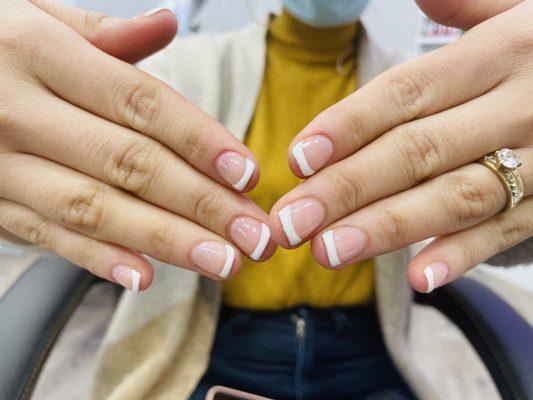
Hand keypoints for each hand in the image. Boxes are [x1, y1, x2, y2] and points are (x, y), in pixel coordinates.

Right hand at [0, 0, 274, 290]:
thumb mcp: (32, 17)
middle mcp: (17, 110)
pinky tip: (144, 277)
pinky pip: (46, 237)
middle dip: (201, 203)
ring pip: (95, 208)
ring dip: (165, 241)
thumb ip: (102, 31)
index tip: (248, 173)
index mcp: (37, 51)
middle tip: (254, 234)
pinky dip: (96, 260)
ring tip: (222, 262)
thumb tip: (166, 23)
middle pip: (130, 163)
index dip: (198, 139)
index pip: (139, 101)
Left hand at [269, 0, 532, 292]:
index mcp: (500, 53)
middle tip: (289, 223)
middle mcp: (518, 106)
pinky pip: (508, 231)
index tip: (297, 160)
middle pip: (415, 152)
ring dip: (386, 228)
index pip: (406, 93)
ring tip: (327, 251)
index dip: (348, 127)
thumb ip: (470, 4)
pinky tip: (417, 276)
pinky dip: (463, 254)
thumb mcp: (521, 11)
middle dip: (346, 190)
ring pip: (453, 197)